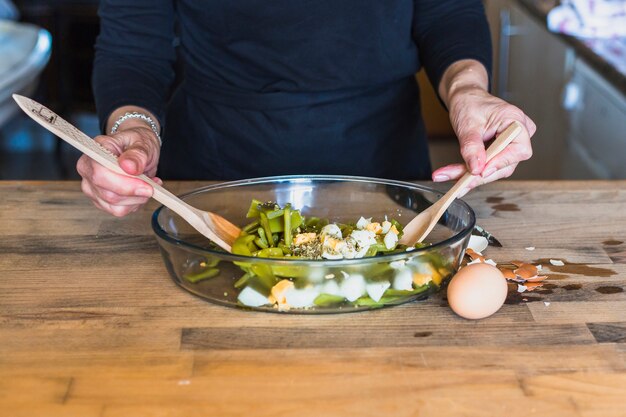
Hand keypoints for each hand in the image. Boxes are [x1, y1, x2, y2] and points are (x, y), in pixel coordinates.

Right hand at [76, 125, 161, 216]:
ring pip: (114, 205)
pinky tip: (140, 192)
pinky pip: (118, 210)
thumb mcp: (142, 142)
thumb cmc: (136, 142)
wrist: (136, 147)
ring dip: (137, 199)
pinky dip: (134, 204)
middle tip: (152, 186)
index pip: (100, 174)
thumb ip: (137, 154)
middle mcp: (87, 170)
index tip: (147, 185)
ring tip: (147, 185)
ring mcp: (91, 187)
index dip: (125, 184)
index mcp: (94, 152)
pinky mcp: (100, 199)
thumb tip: (129, 166)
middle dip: (135, 193)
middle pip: (108, 194)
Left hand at [433, 60, 535, 191]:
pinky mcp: (500, 151)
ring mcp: (510, 144)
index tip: (481, 172)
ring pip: (494, 169)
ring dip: (470, 175)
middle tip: (457, 182)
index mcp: (516, 121)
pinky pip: (487, 166)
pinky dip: (470, 171)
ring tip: (447, 175)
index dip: (500, 163)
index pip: (518, 150)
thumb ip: (472, 147)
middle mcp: (518, 134)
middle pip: (504, 164)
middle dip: (478, 174)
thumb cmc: (470, 103)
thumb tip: (476, 169)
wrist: (465, 98)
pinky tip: (454, 176)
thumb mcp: (468, 125)